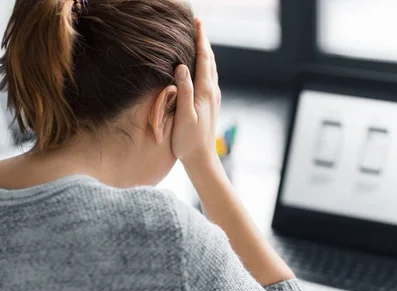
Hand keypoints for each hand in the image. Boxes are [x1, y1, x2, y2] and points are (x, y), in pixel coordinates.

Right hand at [172, 19, 220, 164]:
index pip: (204, 59)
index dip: (201, 40)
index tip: (197, 22)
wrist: (202, 160)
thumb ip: (184, 91)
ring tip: (199, 40)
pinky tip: (202, 67)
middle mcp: (212, 92)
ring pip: (211, 69)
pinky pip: (210, 78)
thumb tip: (181, 67)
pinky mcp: (210, 105)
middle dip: (204, 41)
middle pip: (210, 60)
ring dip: (206, 53)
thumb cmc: (189, 140)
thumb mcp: (184, 116)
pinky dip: (206, 65)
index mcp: (205, 91)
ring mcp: (213, 98)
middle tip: (198, 24)